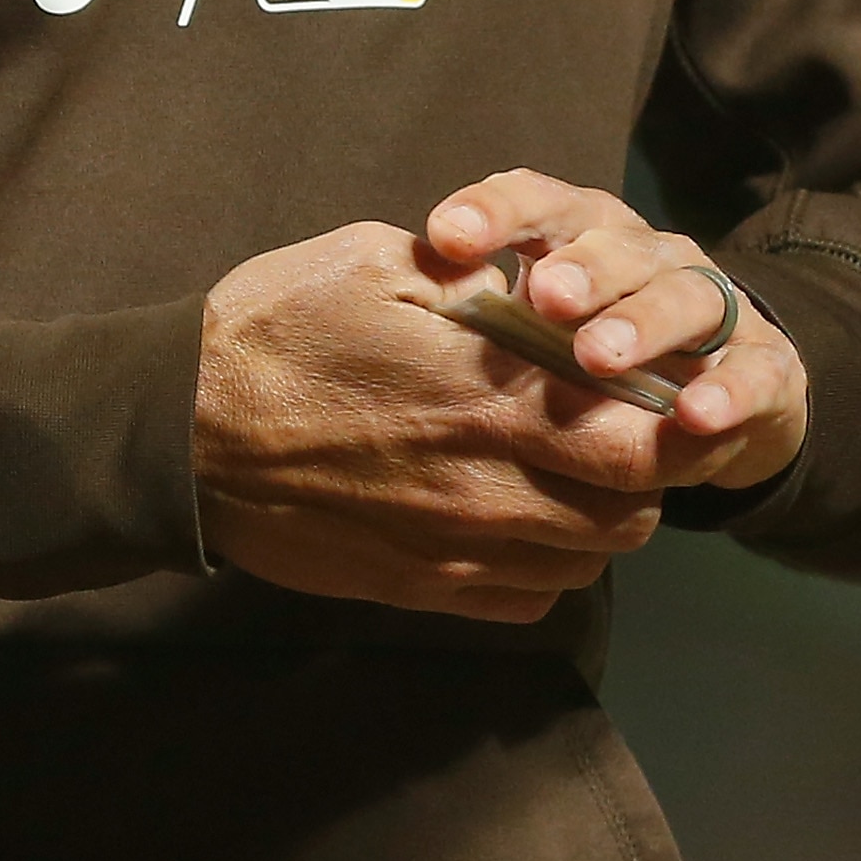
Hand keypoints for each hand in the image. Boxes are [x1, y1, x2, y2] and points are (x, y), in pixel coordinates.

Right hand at [193, 219, 669, 622]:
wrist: (180, 433)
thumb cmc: (273, 330)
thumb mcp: (372, 261)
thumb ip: (470, 274)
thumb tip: (535, 279)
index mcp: (486, 395)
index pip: (640, 437)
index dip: (680, 420)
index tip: (677, 389)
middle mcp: (487, 485)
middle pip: (631, 512)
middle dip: (651, 474)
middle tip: (629, 427)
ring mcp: (453, 548)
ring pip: (586, 561)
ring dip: (601, 519)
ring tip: (573, 469)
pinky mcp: (418, 588)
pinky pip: (526, 598)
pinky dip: (548, 565)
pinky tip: (520, 517)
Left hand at [425, 168, 807, 493]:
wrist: (724, 390)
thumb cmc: (596, 347)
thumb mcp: (538, 327)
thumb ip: (484, 310)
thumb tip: (405, 298)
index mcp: (585, 235)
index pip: (539, 203)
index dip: (496, 213)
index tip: (444, 237)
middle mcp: (649, 257)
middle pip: (615, 245)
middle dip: (579, 268)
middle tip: (542, 296)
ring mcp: (714, 306)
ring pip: (685, 296)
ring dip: (643, 324)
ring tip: (600, 357)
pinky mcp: (766, 365)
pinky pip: (755, 372)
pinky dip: (728, 392)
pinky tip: (696, 417)